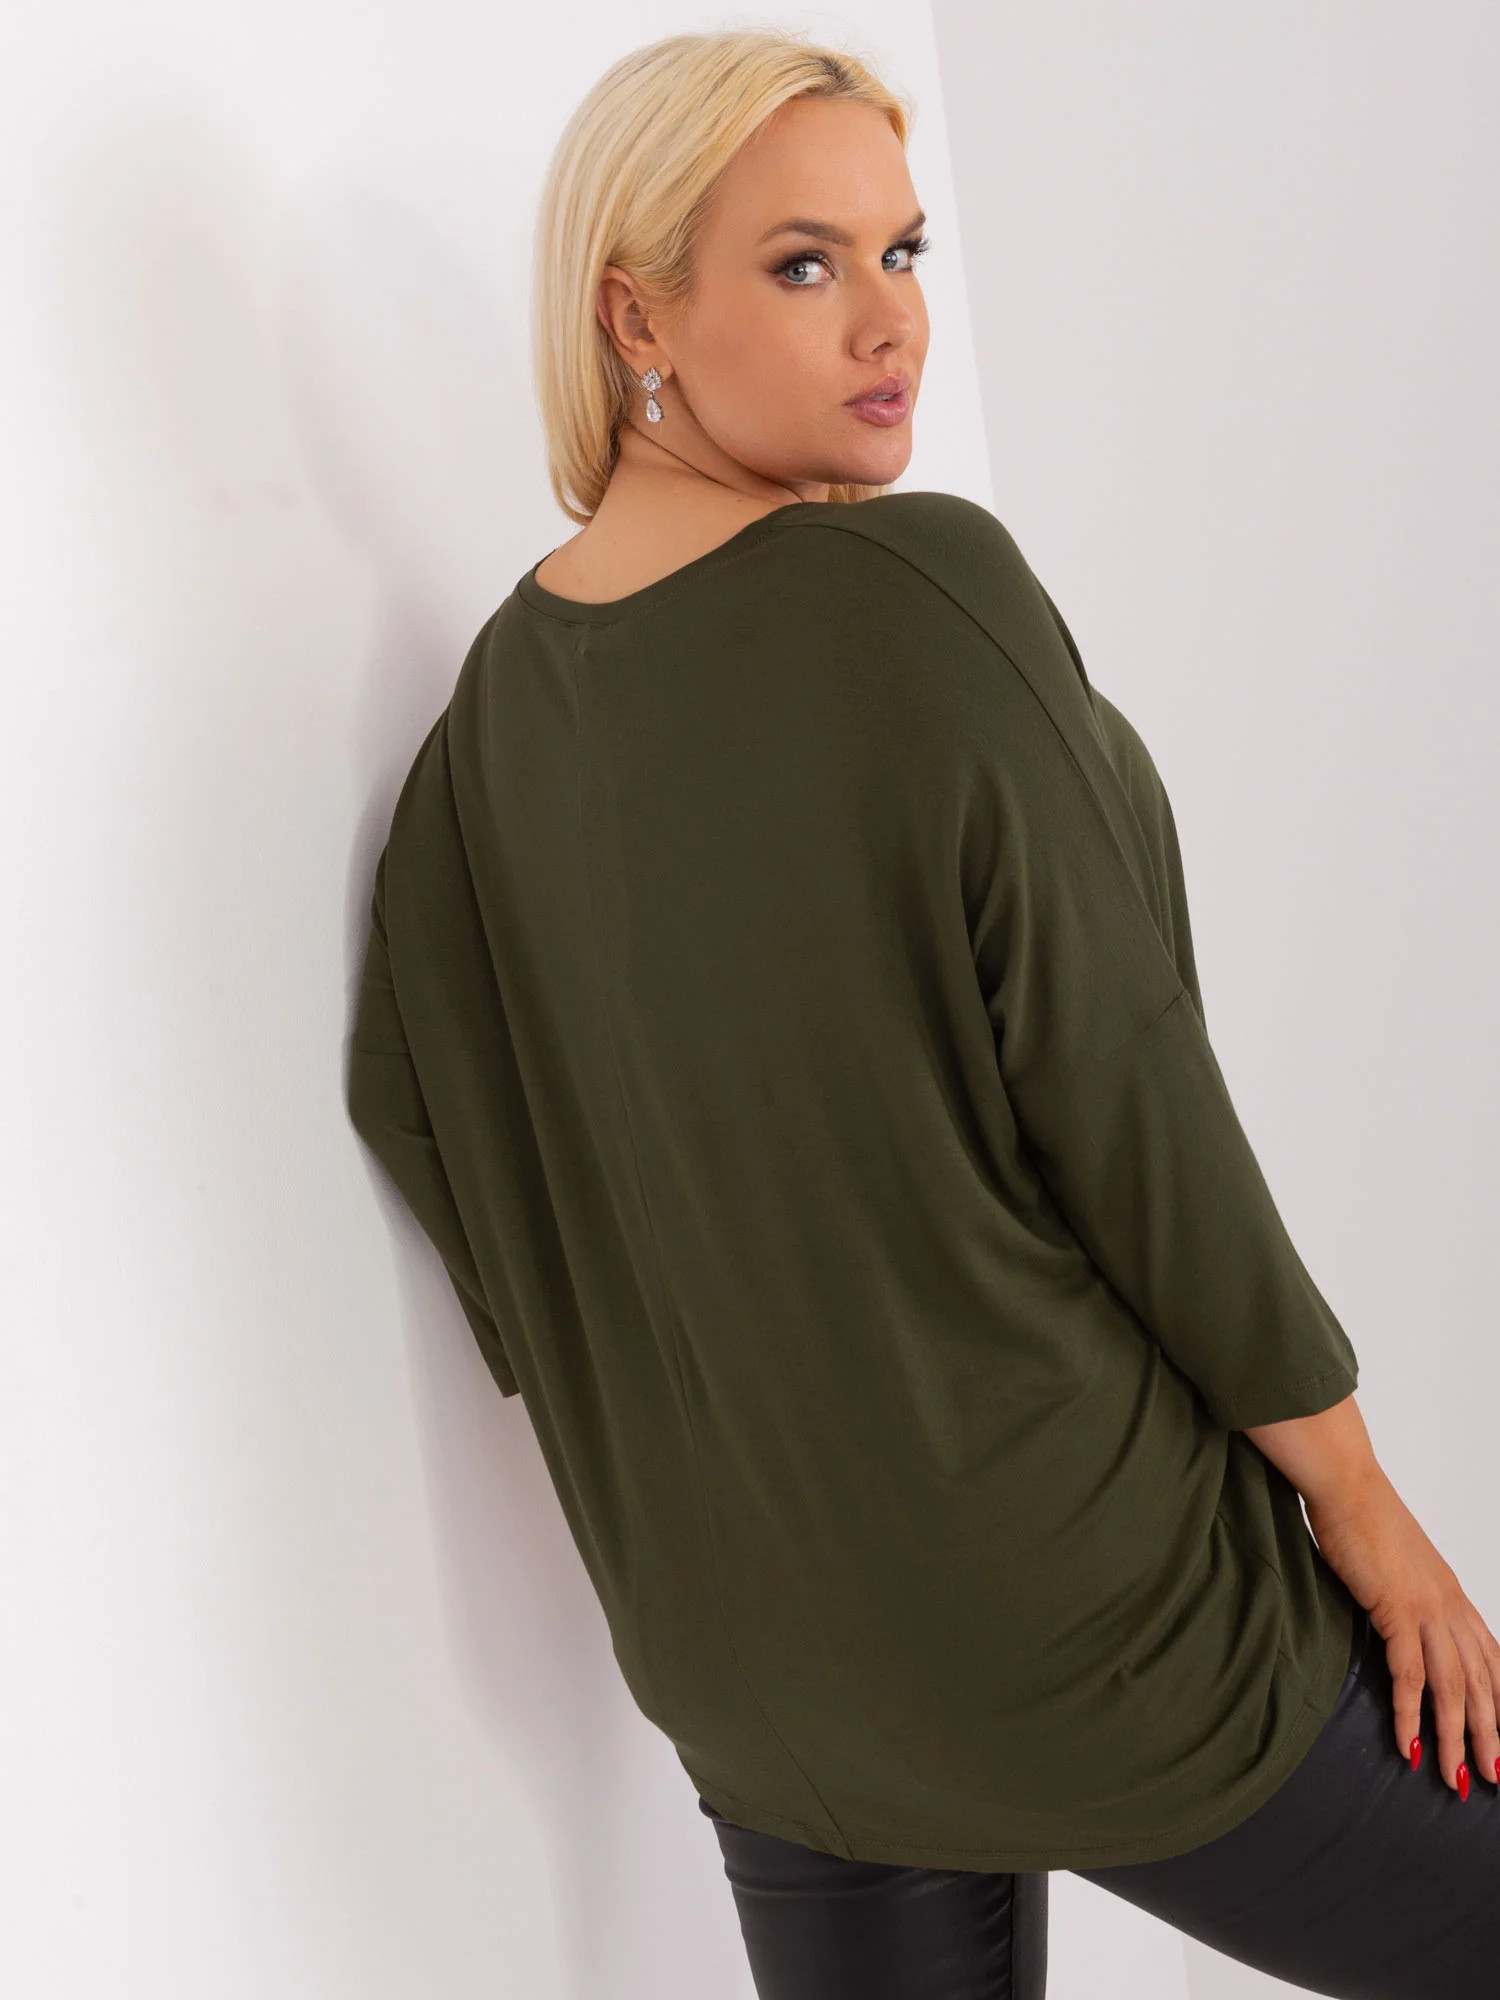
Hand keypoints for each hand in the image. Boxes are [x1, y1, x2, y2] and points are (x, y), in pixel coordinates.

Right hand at [1303, 1465, 1499, 1796]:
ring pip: (1454, 1687)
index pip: (1491, 1660)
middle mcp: (1450, 1605)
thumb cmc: (1362, 1517)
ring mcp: (1427, 1608)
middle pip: (1482, 1682)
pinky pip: (1409, 1675)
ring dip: (1456, 1738)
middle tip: (1493, 1776)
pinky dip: (1411, 1715)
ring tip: (1456, 1777)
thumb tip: (1397, 1620)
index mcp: (1453, 1595)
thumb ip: (1405, 1594)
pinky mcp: (1396, 1610)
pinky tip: (1409, 1745)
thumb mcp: (1397, 1563)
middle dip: (1489, 1735)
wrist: (1346, 1484)